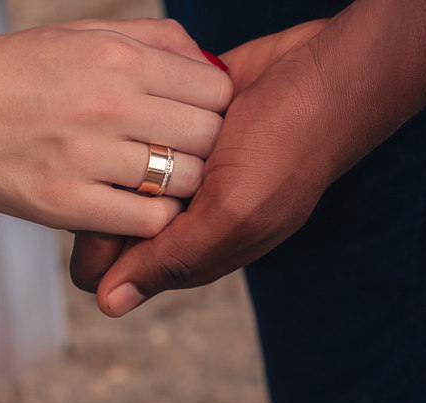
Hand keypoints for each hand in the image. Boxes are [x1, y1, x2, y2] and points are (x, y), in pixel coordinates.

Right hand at [0, 19, 233, 236]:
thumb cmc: (11, 71)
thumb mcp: (80, 35)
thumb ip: (150, 41)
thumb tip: (208, 65)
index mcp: (117, 57)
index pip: (215, 90)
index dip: (213, 111)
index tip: (190, 123)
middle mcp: (108, 102)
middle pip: (207, 136)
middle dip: (203, 150)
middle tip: (177, 158)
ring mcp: (86, 154)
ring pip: (183, 181)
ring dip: (178, 188)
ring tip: (153, 185)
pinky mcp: (63, 202)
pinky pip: (146, 220)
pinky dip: (151, 219)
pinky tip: (130, 207)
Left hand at [68, 20, 329, 313]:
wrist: (326, 74)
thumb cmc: (289, 147)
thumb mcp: (233, 212)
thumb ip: (173, 259)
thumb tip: (110, 306)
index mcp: (193, 250)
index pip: (118, 268)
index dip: (99, 246)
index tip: (102, 212)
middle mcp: (185, 219)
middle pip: (112, 224)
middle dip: (104, 200)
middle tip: (121, 164)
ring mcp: (183, 177)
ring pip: (120, 182)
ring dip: (116, 159)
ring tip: (127, 130)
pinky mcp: (182, 136)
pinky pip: (140, 142)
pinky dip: (136, 129)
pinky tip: (140, 112)